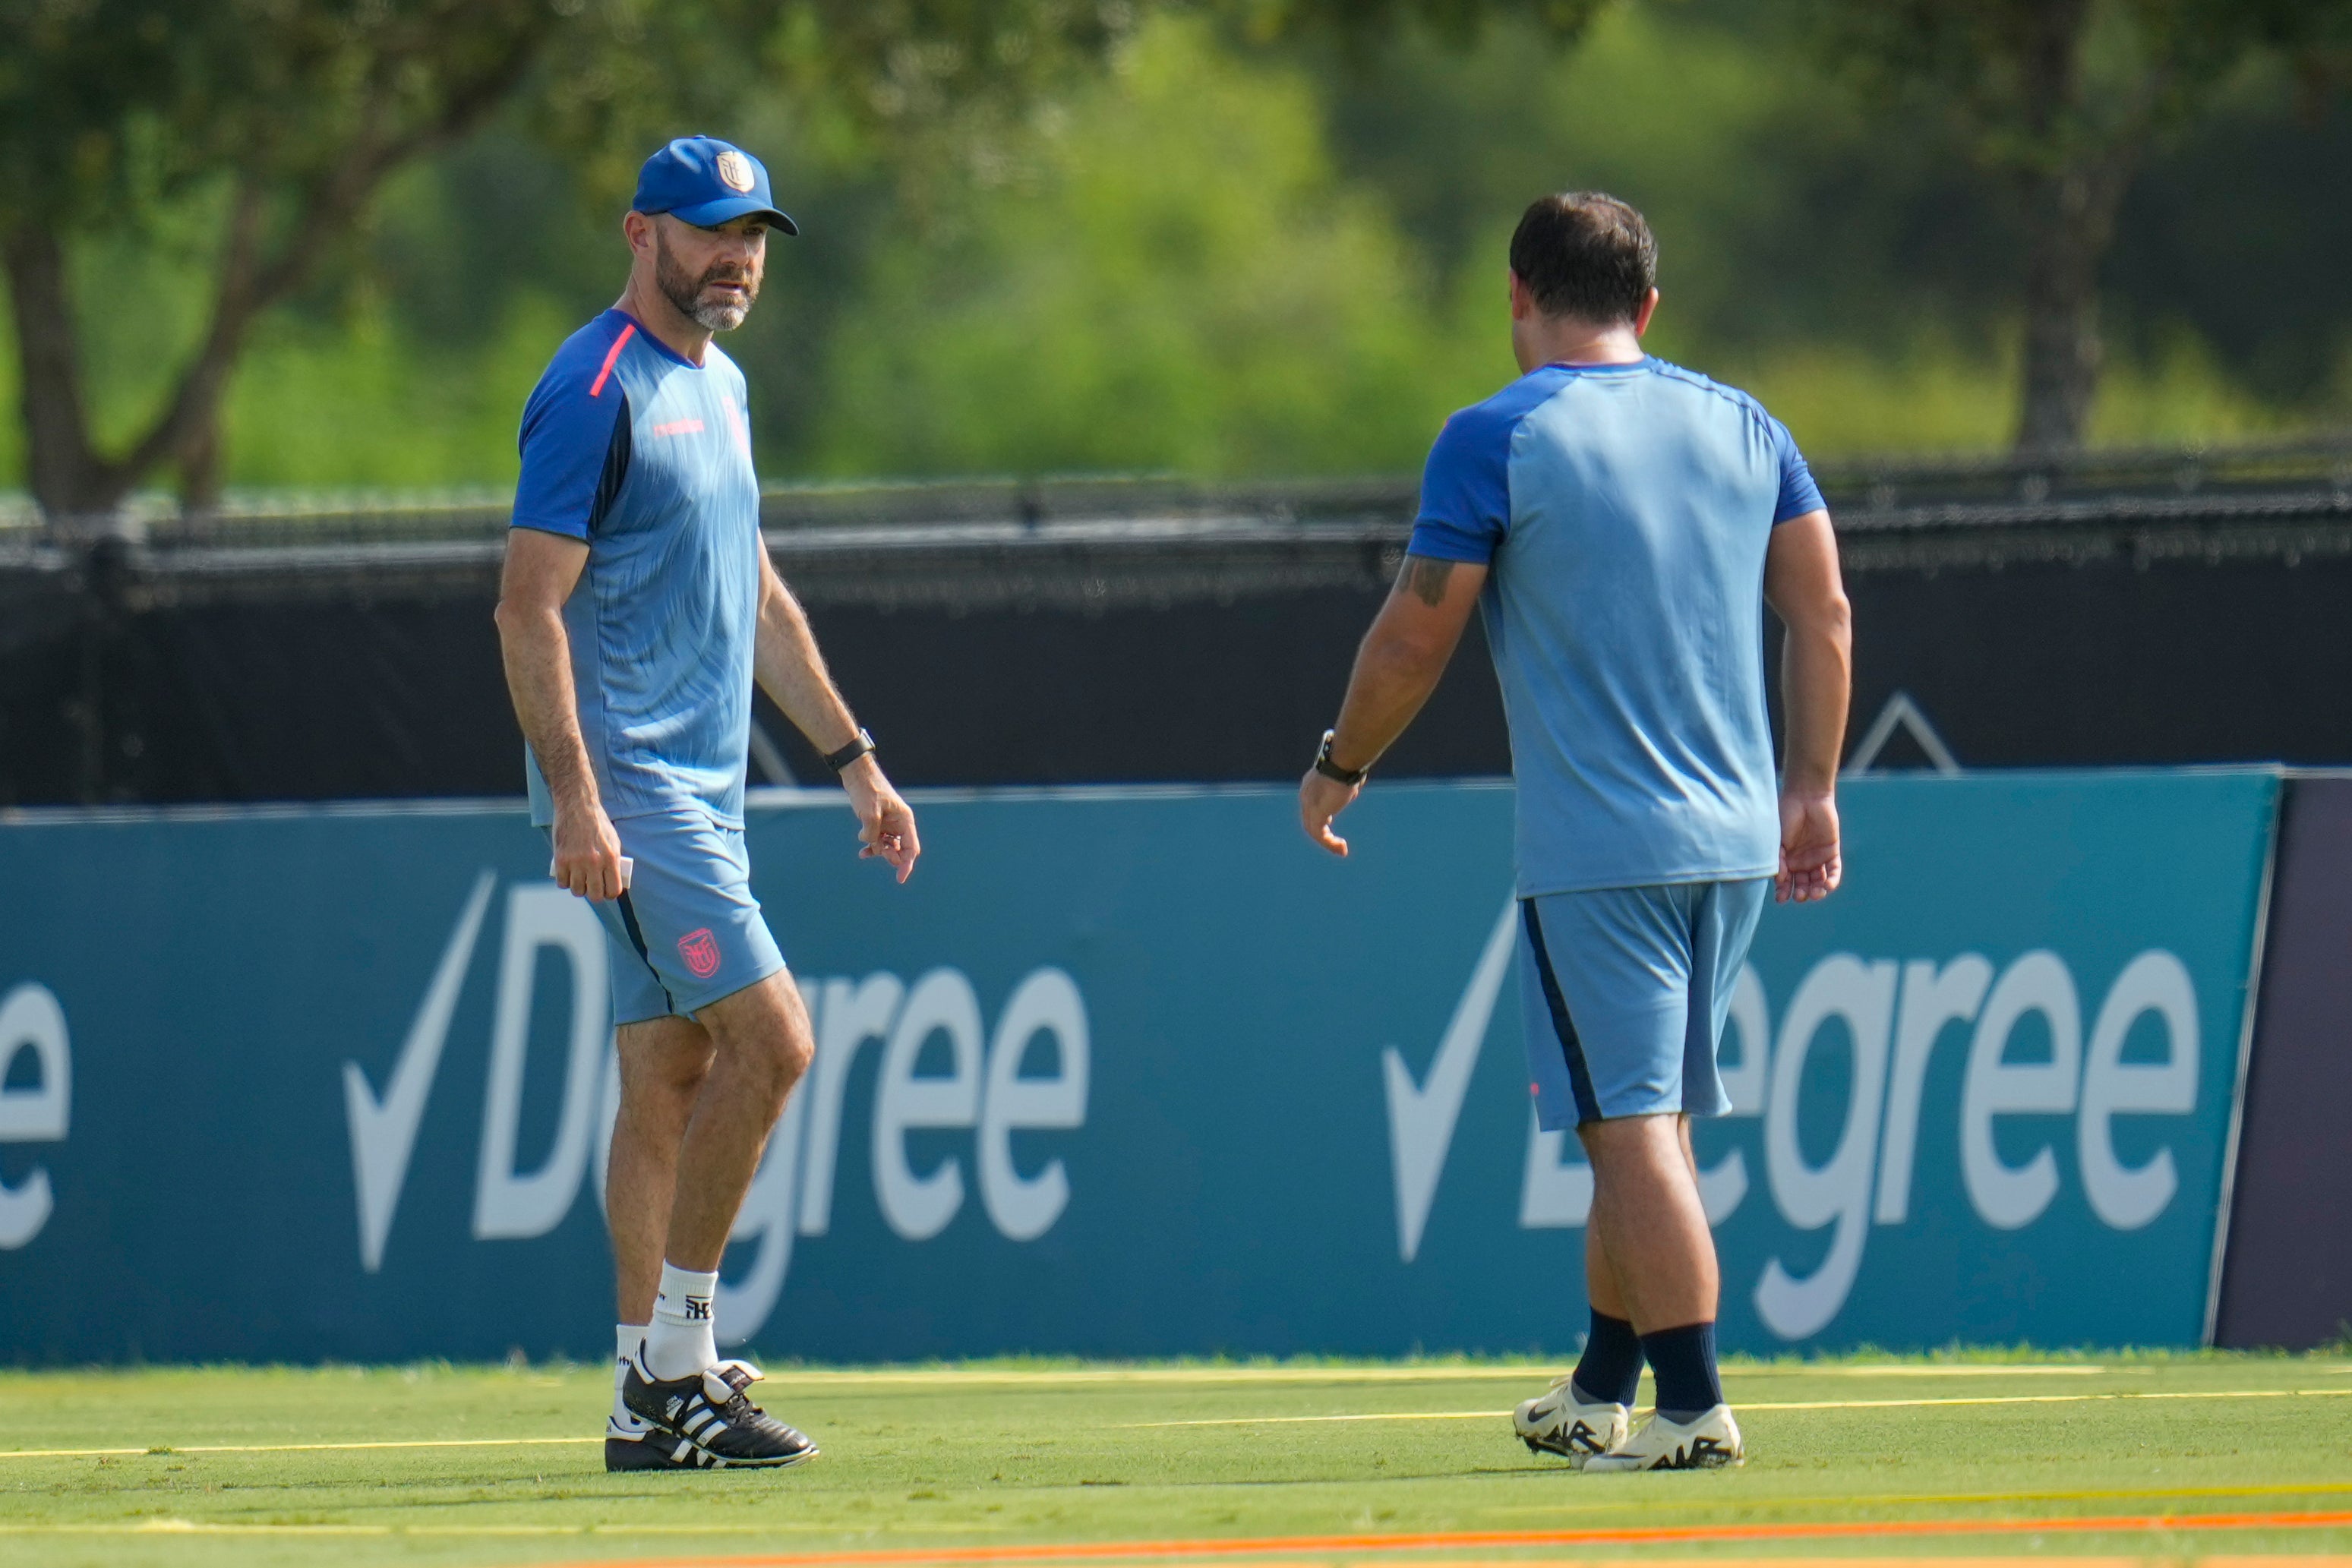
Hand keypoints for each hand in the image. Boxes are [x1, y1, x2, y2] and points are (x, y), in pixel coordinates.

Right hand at [552, 796, 627, 900]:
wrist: (577, 806)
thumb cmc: (597, 823)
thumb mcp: (613, 841)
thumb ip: (614, 861)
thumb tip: (614, 880)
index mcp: (611, 858)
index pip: (613, 890)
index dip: (610, 894)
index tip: (607, 892)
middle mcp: (594, 862)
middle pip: (595, 895)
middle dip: (595, 895)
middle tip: (593, 889)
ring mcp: (576, 861)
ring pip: (577, 890)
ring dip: (579, 889)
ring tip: (580, 882)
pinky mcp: (560, 859)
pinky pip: (562, 882)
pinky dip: (565, 882)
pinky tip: (568, 877)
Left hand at [842, 756, 919, 883]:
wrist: (857, 775)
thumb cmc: (867, 790)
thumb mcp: (869, 812)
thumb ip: (873, 832)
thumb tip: (871, 844)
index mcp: (904, 820)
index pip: (911, 848)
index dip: (907, 865)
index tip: (900, 878)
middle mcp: (899, 824)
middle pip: (901, 850)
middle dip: (889, 856)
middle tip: (876, 851)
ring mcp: (889, 824)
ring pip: (888, 847)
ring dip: (878, 852)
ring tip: (865, 853)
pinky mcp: (878, 823)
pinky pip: (878, 841)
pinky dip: (871, 847)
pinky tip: (863, 853)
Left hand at [1299, 769, 1360, 856]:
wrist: (1343, 763)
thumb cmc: (1348, 765)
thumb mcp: (1345, 778)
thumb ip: (1344, 787)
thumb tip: (1351, 790)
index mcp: (1310, 786)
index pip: (1311, 805)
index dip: (1320, 815)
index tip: (1330, 821)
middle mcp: (1305, 795)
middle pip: (1309, 820)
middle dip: (1322, 832)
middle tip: (1336, 842)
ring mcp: (1309, 805)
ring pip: (1313, 831)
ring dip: (1327, 842)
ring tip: (1341, 850)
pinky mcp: (1316, 813)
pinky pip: (1320, 835)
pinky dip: (1330, 843)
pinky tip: (1342, 848)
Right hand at [1776, 788, 1841, 903]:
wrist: (1805, 798)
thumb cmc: (1786, 816)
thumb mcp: (1778, 840)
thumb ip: (1779, 859)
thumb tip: (1778, 880)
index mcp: (1786, 860)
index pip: (1785, 882)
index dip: (1783, 892)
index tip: (1781, 899)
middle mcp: (1801, 862)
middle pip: (1802, 885)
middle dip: (1801, 893)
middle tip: (1800, 895)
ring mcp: (1817, 857)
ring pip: (1818, 881)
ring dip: (1817, 890)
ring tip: (1815, 894)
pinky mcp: (1831, 852)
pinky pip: (1833, 871)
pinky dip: (1832, 880)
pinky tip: (1828, 886)